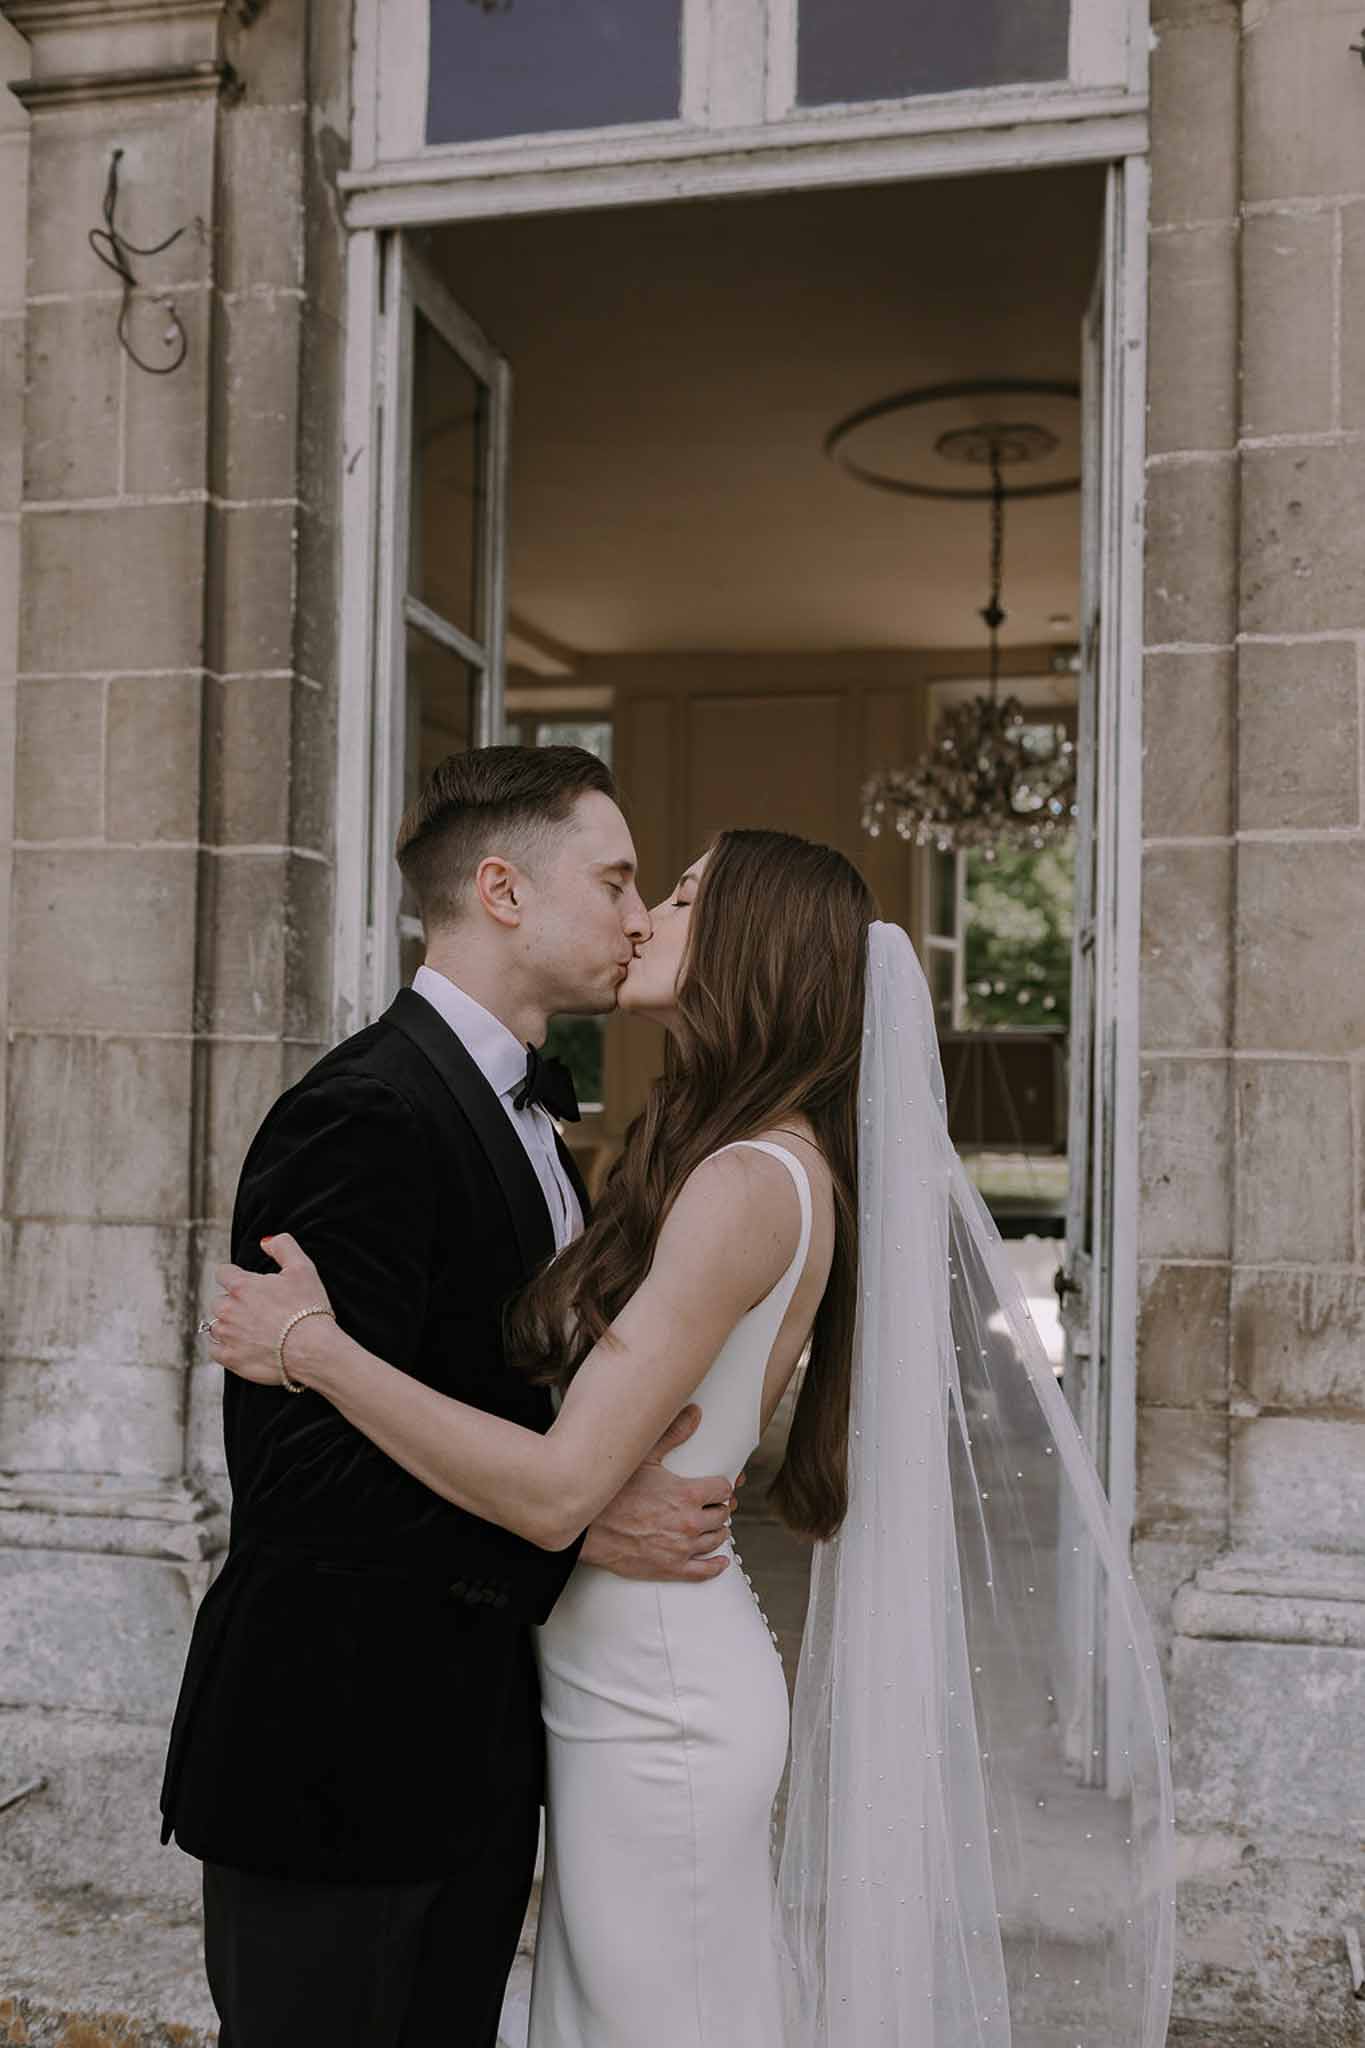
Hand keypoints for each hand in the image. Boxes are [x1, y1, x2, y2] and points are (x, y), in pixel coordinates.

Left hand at [207, 1233, 334, 1386]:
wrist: (312, 1350)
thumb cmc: (309, 1308)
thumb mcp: (303, 1268)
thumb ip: (283, 1247)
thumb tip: (266, 1242)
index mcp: (242, 1286)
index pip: (223, 1272)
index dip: (235, 1276)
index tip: (248, 1285)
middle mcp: (228, 1309)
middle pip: (219, 1300)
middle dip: (234, 1303)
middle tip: (257, 1310)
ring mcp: (227, 1335)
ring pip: (216, 1325)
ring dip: (229, 1325)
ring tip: (252, 1330)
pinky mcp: (230, 1358)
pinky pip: (215, 1350)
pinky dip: (224, 1347)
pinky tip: (241, 1346)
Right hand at [580, 1405, 738, 1582]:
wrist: (588, 1528)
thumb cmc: (613, 1492)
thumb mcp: (644, 1457)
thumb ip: (674, 1434)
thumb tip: (695, 1413)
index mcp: (687, 1494)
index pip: (722, 1489)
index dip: (721, 1487)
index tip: (718, 1487)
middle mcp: (690, 1522)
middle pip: (721, 1515)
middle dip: (719, 1508)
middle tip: (714, 1506)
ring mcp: (682, 1548)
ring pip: (716, 1540)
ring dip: (718, 1531)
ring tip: (713, 1526)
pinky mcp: (671, 1568)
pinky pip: (704, 1571)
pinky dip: (716, 1565)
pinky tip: (720, 1560)